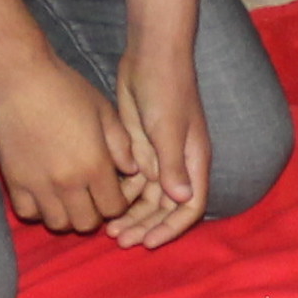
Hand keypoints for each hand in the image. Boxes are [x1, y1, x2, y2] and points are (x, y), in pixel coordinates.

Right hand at [0, 51, 139, 232]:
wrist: (19, 78)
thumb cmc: (66, 89)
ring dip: (67, 215)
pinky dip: (38, 210)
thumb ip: (121, 144)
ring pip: (58, 224)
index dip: (117, 203)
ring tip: (67, 196)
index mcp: (94, 165)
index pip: (114, 208)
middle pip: (86, 223)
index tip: (112, 190)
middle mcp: (67, 182)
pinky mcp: (14, 181)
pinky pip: (28, 214)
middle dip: (94, 213)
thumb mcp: (104, 111)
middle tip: (91, 195)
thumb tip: (131, 170)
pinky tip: (43, 193)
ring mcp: (38, 185)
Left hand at [106, 44, 211, 248]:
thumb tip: (181, 200)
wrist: (151, 56)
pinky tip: (104, 206)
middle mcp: (179, 165)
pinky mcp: (139, 148)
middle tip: (120, 240)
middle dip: (146, 225)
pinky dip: (121, 195)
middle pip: (165, 208)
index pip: (189, 207)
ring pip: (146, 198)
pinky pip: (132, 181)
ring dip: (132, 215)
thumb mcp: (169, 129)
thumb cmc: (167, 90)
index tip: (149, 242)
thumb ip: (173, 165)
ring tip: (109, 231)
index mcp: (193, 163)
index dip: (171, 227)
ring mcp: (159, 157)